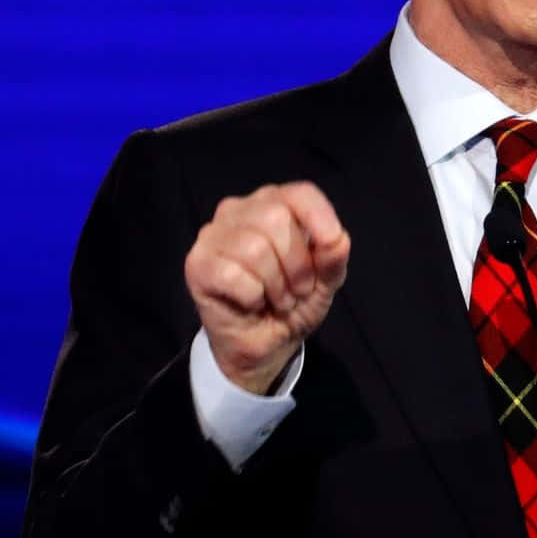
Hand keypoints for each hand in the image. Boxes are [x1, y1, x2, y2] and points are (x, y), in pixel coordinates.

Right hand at [184, 183, 350, 394]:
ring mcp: (213, 235)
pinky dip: (252, 296)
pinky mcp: (197, 263)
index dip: (320, 216)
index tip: (332, 244)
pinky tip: (251, 303)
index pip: (299, 193)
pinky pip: (233, 274)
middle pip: (276, 218)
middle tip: (296, 289)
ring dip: (275, 285)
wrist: (265, 344)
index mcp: (274, 204)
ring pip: (254, 248)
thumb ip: (333, 259)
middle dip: (297, 263)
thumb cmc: (293, 301)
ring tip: (276, 298)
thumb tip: (338, 239)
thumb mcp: (325, 282)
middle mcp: (239, 210)